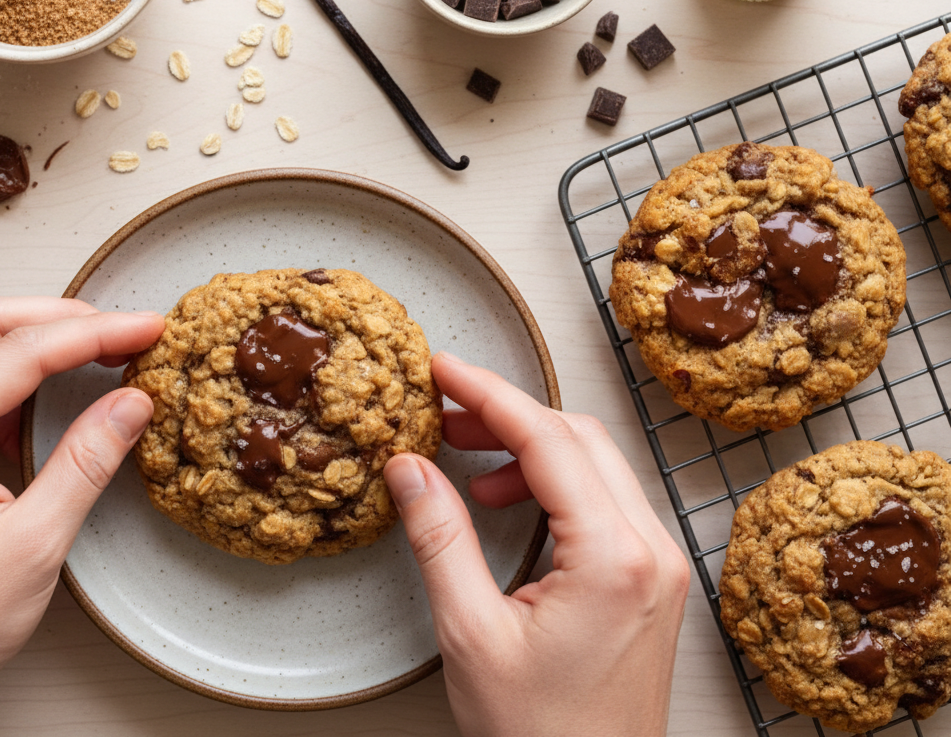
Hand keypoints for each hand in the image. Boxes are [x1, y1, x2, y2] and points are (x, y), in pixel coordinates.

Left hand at [0, 296, 164, 736]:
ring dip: (33, 339)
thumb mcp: (36, 543)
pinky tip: (48, 398)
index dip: (96, 332)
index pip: (24, 351)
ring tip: (97, 354)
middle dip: (61, 316)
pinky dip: (9, 374)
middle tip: (123, 331)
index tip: (147, 330)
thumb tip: (131, 403)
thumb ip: (86, 461)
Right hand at [383, 352, 689, 736]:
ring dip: (533, 447)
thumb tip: (411, 468)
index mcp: (613, 560)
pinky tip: (511, 501)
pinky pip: (607, 500)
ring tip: (472, 462)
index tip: (444, 371)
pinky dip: (556, 484)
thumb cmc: (538, 736)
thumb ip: (440, 538)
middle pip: (580, 438)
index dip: (488, 395)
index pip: (548, 440)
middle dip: (508, 415)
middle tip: (446, 413)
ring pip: (597, 463)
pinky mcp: (652, 581)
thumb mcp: (471, 634)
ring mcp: (660, 565)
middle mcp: (651, 551)